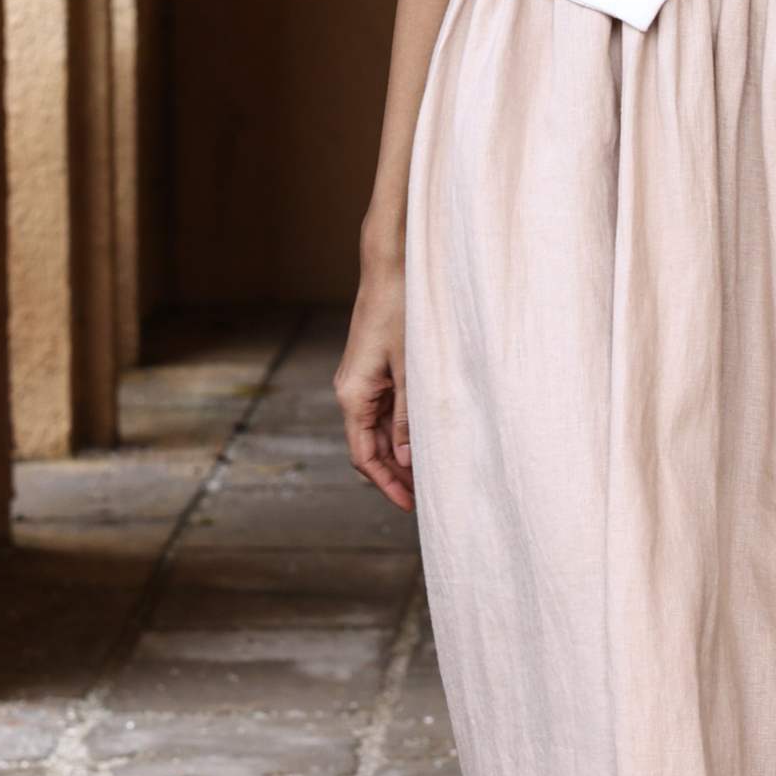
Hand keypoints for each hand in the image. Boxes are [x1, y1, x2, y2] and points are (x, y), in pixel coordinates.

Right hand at [336, 257, 413, 507]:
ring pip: (375, 430)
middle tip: (423, 496)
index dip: (386, 483)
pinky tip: (419, 438)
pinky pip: (381, 410)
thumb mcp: (411, 369)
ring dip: (397, 453)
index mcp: (354, 396)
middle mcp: (350, 392)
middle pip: (368, 447)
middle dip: (394, 474)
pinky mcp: (370, 370)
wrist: (390, 270)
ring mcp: (359, 381)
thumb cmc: (401, 313)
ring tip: (426, 473)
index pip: (364, 456)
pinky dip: (398, 429)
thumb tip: (407, 458)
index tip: (408, 505)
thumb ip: (408, 416)